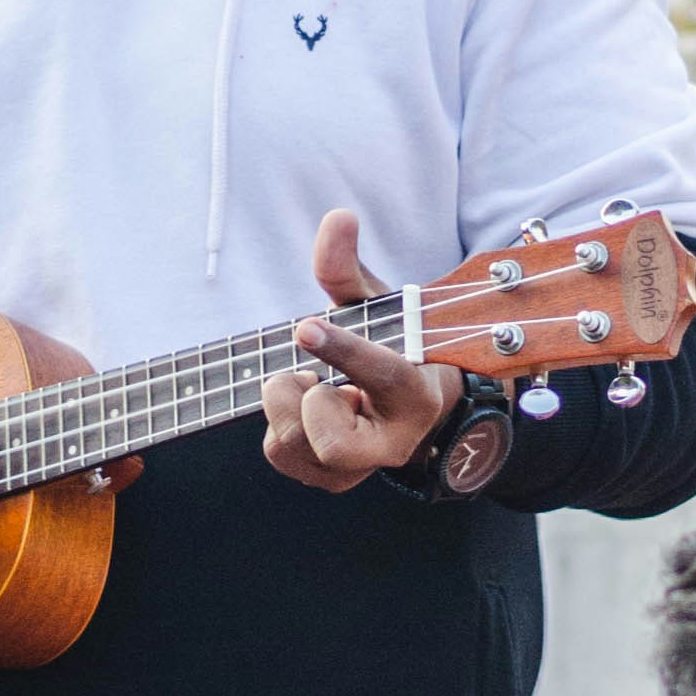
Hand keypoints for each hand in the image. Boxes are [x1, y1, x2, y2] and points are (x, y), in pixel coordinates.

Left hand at [259, 209, 460, 493]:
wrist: (403, 401)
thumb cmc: (388, 346)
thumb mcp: (373, 303)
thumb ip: (349, 267)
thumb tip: (338, 218)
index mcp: (417, 394)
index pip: (383, 377)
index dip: (343, 351)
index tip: (305, 326)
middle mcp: (392, 443)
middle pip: (329, 441)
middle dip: (303, 398)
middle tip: (310, 373)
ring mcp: (357, 469)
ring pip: (294, 447)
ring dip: (286, 404)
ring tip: (311, 382)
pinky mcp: (325, 477)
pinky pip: (278, 453)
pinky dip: (279, 419)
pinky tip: (305, 402)